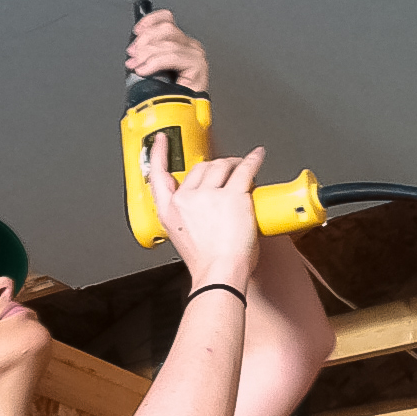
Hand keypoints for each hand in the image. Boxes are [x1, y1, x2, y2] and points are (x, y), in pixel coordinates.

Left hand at [126, 10, 208, 92]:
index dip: (150, 21)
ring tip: (136, 65)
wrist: (181, 117)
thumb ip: (147, 56)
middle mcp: (190, 47)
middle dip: (145, 40)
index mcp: (181, 44)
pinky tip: (144, 70)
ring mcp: (195, 55)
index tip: (136, 31)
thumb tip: (133, 50)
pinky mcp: (197, 65)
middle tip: (133, 54)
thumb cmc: (169, 98)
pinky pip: (172, 57)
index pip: (167, 20)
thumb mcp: (153, 71)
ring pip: (168, 43)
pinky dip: (154, 63)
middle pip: (167, 28)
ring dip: (146, 54)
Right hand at [149, 133, 263, 287]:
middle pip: (200, 168)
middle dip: (215, 167)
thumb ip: (188, 216)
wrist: (220, 274)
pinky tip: (257, 157)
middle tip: (227, 170)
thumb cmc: (207, 263)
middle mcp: (185, 199)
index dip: (159, 154)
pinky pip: (245, 170)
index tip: (162, 141)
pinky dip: (253, 161)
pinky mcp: (233, 196)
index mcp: (169, 211)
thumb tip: (203, 203)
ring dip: (234, 164)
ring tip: (244, 169)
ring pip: (222, 166)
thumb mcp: (184, 237)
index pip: (158, 176)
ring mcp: (209, 196)